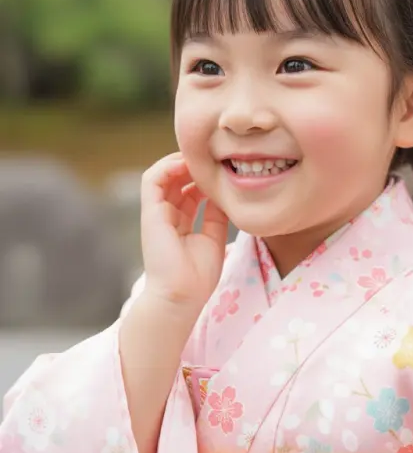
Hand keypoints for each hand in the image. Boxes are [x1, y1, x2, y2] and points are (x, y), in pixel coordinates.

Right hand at [139, 152, 227, 315]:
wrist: (181, 295)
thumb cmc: (197, 276)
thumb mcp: (214, 238)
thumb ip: (216, 215)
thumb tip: (223, 193)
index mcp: (181, 224)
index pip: (190, 191)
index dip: (204, 178)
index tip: (223, 170)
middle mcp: (167, 216)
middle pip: (177, 180)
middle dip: (194, 166)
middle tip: (214, 158)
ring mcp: (156, 213)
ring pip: (163, 175)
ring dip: (181, 162)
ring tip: (200, 157)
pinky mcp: (150, 212)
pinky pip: (152, 180)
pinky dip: (167, 166)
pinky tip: (186, 163)